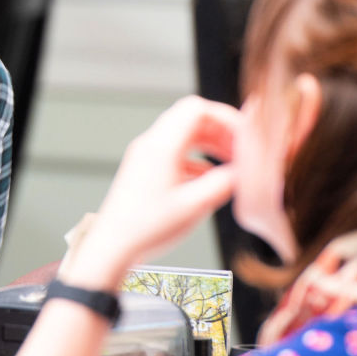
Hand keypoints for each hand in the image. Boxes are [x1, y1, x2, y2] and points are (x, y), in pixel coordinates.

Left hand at [61, 96, 238, 289]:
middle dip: (221, 130)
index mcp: (161, 146)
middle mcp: (150, 144)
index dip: (226, 117)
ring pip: (184, 134)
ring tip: (231, 162)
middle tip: (241, 150)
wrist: (112, 246)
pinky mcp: (144, 168)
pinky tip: (210, 178)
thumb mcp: (194, 206)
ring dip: (210, 143)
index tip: (245, 136)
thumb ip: (223, 183)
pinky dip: (197, 158)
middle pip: (191, 118)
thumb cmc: (146, 229)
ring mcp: (145, 155)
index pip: (197, 109)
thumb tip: (244, 170)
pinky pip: (175, 151)